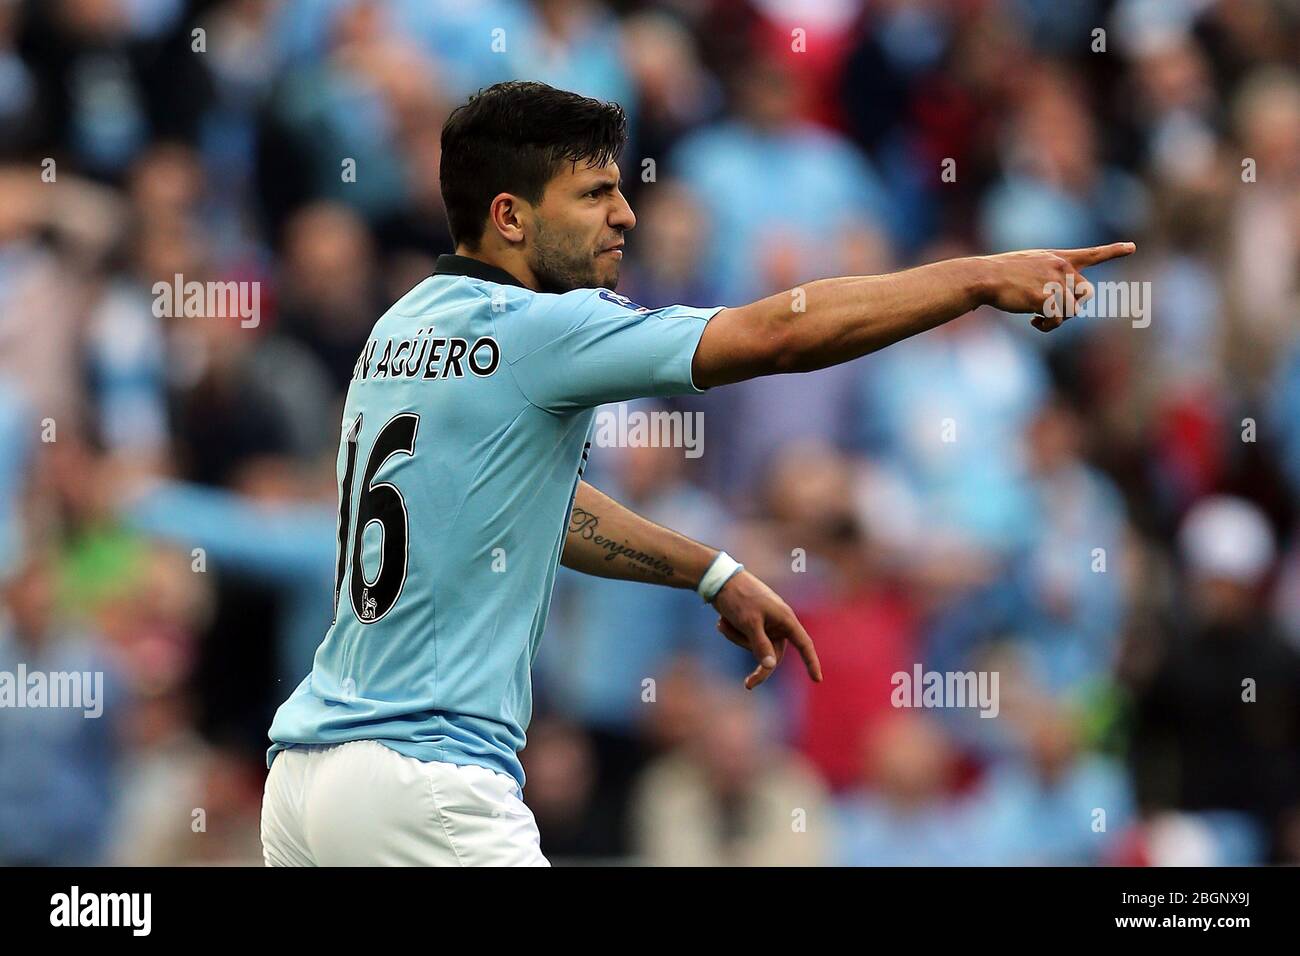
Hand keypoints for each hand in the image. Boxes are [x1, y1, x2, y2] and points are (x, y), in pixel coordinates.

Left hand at [710, 569, 822, 689]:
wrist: (718, 579)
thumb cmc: (738, 597)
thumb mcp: (749, 622)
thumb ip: (760, 645)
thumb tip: (770, 666)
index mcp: (785, 618)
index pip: (804, 644)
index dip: (811, 662)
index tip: (817, 679)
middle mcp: (778, 622)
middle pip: (773, 654)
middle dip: (756, 658)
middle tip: (748, 685)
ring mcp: (765, 623)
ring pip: (755, 647)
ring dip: (737, 638)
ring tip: (723, 622)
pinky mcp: (752, 623)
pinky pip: (745, 639)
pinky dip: (732, 633)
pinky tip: (721, 621)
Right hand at [979, 242, 1135, 330]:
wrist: (985, 277)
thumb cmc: (1000, 274)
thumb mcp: (1028, 266)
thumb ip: (1047, 275)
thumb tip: (1056, 300)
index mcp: (1058, 258)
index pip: (1091, 254)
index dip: (1113, 251)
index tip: (1132, 247)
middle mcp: (1061, 267)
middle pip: (1085, 293)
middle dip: (1071, 306)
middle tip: (1050, 311)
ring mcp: (1054, 281)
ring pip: (1073, 310)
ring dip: (1058, 319)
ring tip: (1038, 318)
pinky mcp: (1045, 297)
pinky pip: (1058, 319)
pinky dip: (1048, 325)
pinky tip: (1033, 322)